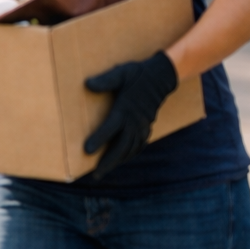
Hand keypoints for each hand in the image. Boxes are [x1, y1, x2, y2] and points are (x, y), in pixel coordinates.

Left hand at [83, 51, 177, 180]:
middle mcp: (134, 121)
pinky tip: (122, 159)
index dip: (99, 140)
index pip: (110, 128)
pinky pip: (138, 145)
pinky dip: (129, 154)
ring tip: (104, 171)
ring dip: (117, 161)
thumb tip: (87, 84)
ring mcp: (142, 126)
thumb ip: (105, 80)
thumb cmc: (137, 74)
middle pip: (120, 146)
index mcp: (125, 109)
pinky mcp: (146, 127)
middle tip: (95, 175)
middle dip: (108, 161)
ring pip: (129, 149)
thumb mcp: (120, 73)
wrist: (162, 77)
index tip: (87, 151)